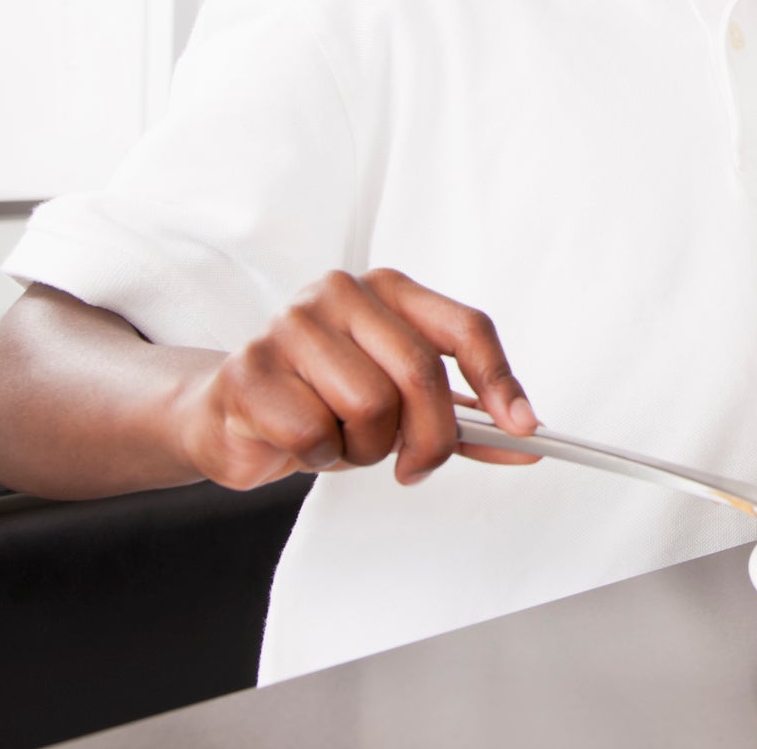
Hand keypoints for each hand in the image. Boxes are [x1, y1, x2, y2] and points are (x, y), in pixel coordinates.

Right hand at [166, 268, 538, 489]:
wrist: (230, 415)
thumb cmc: (324, 403)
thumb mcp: (402, 407)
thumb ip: (464, 419)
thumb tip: (526, 439)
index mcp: (389, 289)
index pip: (466, 327)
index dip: (500, 380)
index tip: (524, 427)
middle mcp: (341, 294)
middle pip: (422, 375)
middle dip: (431, 438)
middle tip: (416, 466)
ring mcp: (290, 325)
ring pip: (370, 406)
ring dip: (366, 448)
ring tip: (342, 440)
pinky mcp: (248, 369)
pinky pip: (314, 432)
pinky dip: (319, 455)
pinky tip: (302, 442)